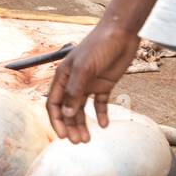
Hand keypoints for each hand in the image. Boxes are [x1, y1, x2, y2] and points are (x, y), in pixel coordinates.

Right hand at [46, 24, 139, 143]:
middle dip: (71, 126)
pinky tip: (104, 125)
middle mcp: (73, 82)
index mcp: (63, 77)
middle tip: (79, 142)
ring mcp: (89, 84)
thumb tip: (67, 114)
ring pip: (82, 109)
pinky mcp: (104, 84)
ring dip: (83, 124)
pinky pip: (100, 103)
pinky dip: (101, 114)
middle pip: (68, 109)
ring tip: (88, 139)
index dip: (56, 121)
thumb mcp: (84, 69)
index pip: (54, 103)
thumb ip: (75, 92)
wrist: (121, 33)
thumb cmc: (98, 46)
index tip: (63, 136)